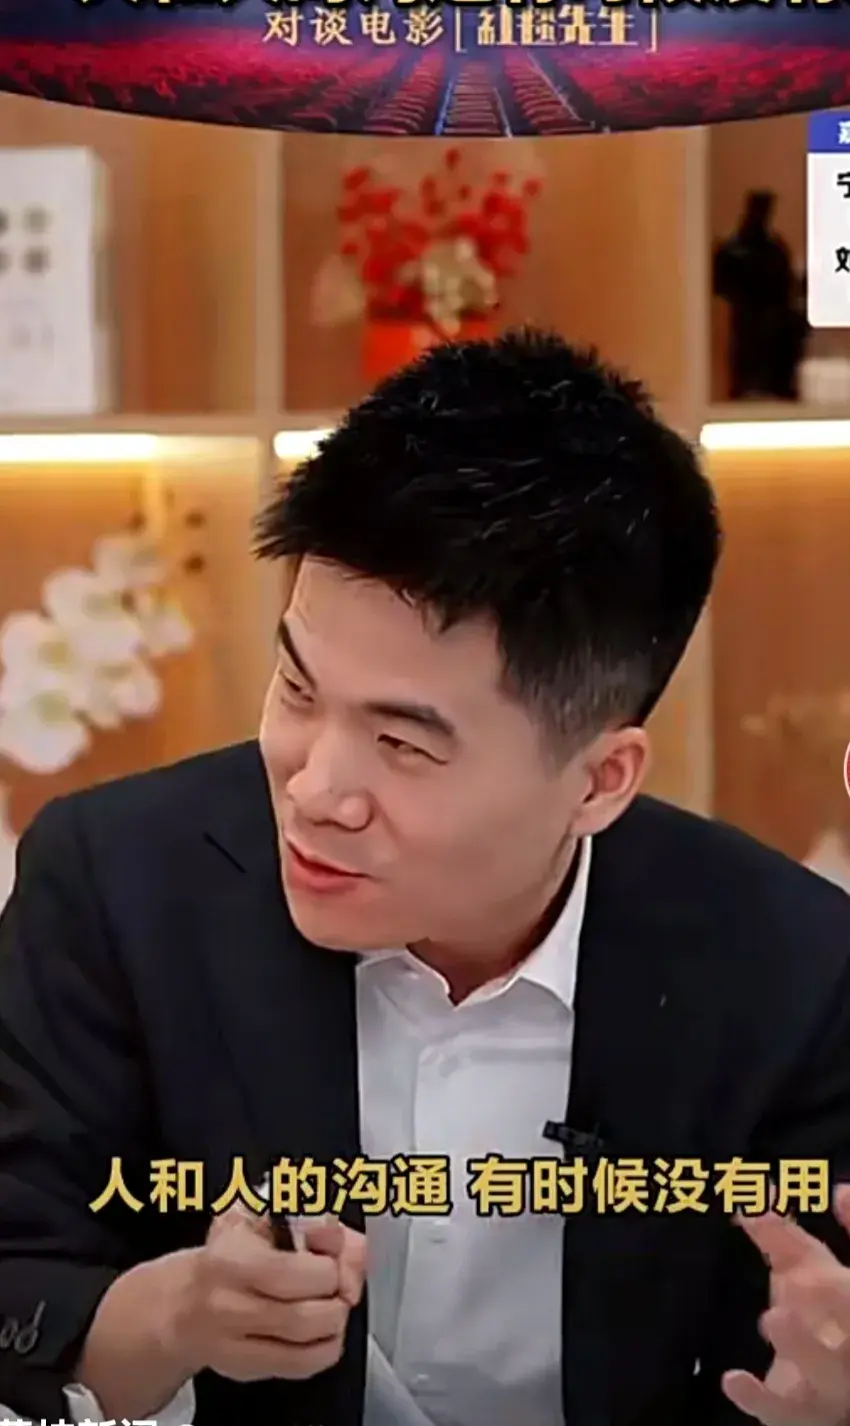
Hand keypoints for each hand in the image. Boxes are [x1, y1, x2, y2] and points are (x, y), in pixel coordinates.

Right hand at [167, 1205, 365, 1383]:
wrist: (183, 1304)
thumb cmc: (228, 1255)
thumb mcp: (261, 1219)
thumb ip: (314, 1225)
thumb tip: (354, 1248)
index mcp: (231, 1258)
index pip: (294, 1272)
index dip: (330, 1262)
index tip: (334, 1249)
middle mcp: (228, 1305)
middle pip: (307, 1314)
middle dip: (337, 1294)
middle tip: (337, 1278)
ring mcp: (234, 1343)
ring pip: (309, 1345)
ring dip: (334, 1321)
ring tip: (329, 1301)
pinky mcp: (245, 1369)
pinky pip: (302, 1366)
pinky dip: (325, 1347)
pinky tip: (321, 1328)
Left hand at [722, 1185, 849, 1424]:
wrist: (823, 1389)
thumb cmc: (821, 1316)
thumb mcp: (807, 1271)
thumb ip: (783, 1233)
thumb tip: (757, 1188)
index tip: (838, 1195)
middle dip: (840, 1300)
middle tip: (807, 1278)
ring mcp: (837, 1387)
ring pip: (832, 1375)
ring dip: (807, 1349)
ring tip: (777, 1317)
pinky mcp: (804, 1416)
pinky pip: (786, 1415)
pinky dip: (760, 1399)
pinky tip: (733, 1379)